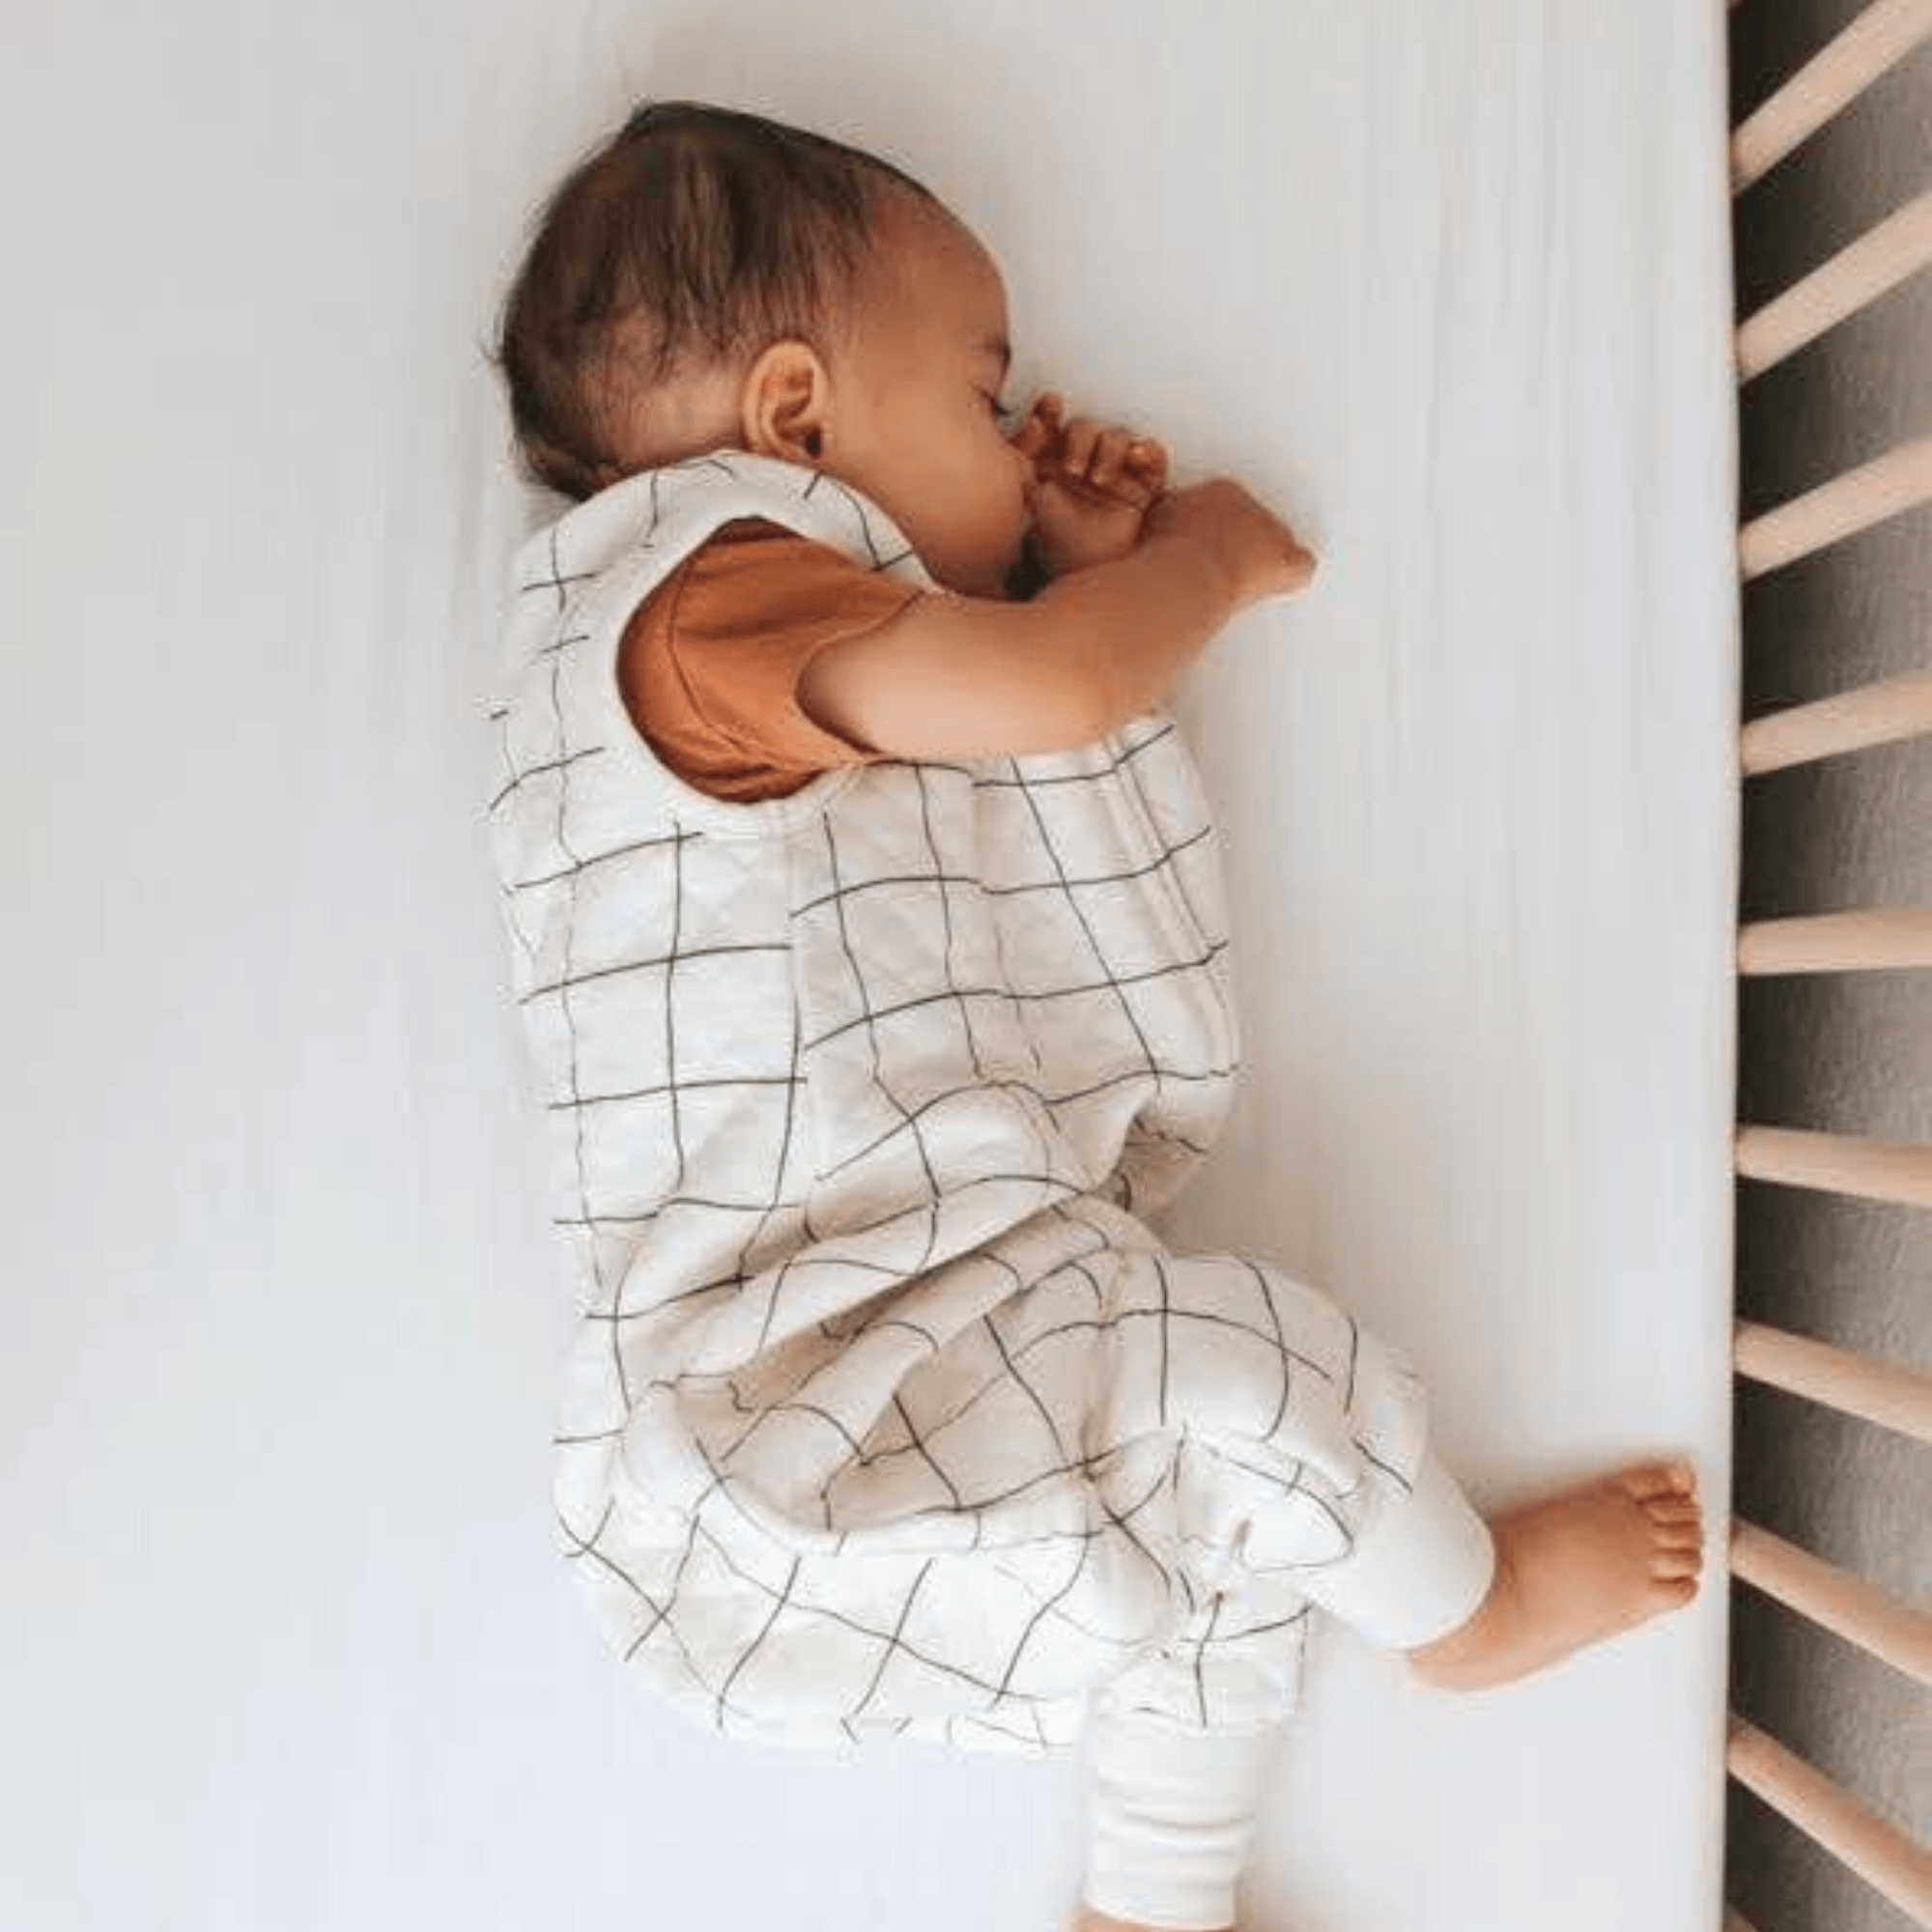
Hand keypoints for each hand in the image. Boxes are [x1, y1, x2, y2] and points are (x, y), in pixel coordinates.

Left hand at [1009, 392, 1169, 577]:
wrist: (1081, 571)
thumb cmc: (1050, 536)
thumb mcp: (1028, 495)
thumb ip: (1025, 457)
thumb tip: (1036, 422)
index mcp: (1051, 458)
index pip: (1053, 423)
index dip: (1051, 409)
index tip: (1050, 405)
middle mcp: (1084, 460)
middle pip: (1086, 427)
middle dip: (1081, 439)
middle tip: (1073, 468)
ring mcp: (1114, 471)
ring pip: (1118, 436)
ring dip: (1110, 448)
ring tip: (1098, 479)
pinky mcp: (1143, 486)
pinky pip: (1154, 456)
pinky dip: (1148, 450)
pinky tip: (1137, 456)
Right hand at [1142, 478, 1316, 610]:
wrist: (1180, 574)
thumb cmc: (1161, 554)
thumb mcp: (1148, 523)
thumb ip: (1158, 518)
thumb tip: (1148, 519)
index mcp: (1221, 491)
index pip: (1230, 505)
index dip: (1216, 531)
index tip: (1202, 550)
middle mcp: (1249, 504)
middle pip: (1254, 523)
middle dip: (1239, 545)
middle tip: (1217, 569)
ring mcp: (1270, 532)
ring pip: (1278, 541)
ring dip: (1260, 560)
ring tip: (1239, 580)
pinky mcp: (1282, 561)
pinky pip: (1300, 566)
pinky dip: (1291, 575)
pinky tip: (1279, 584)